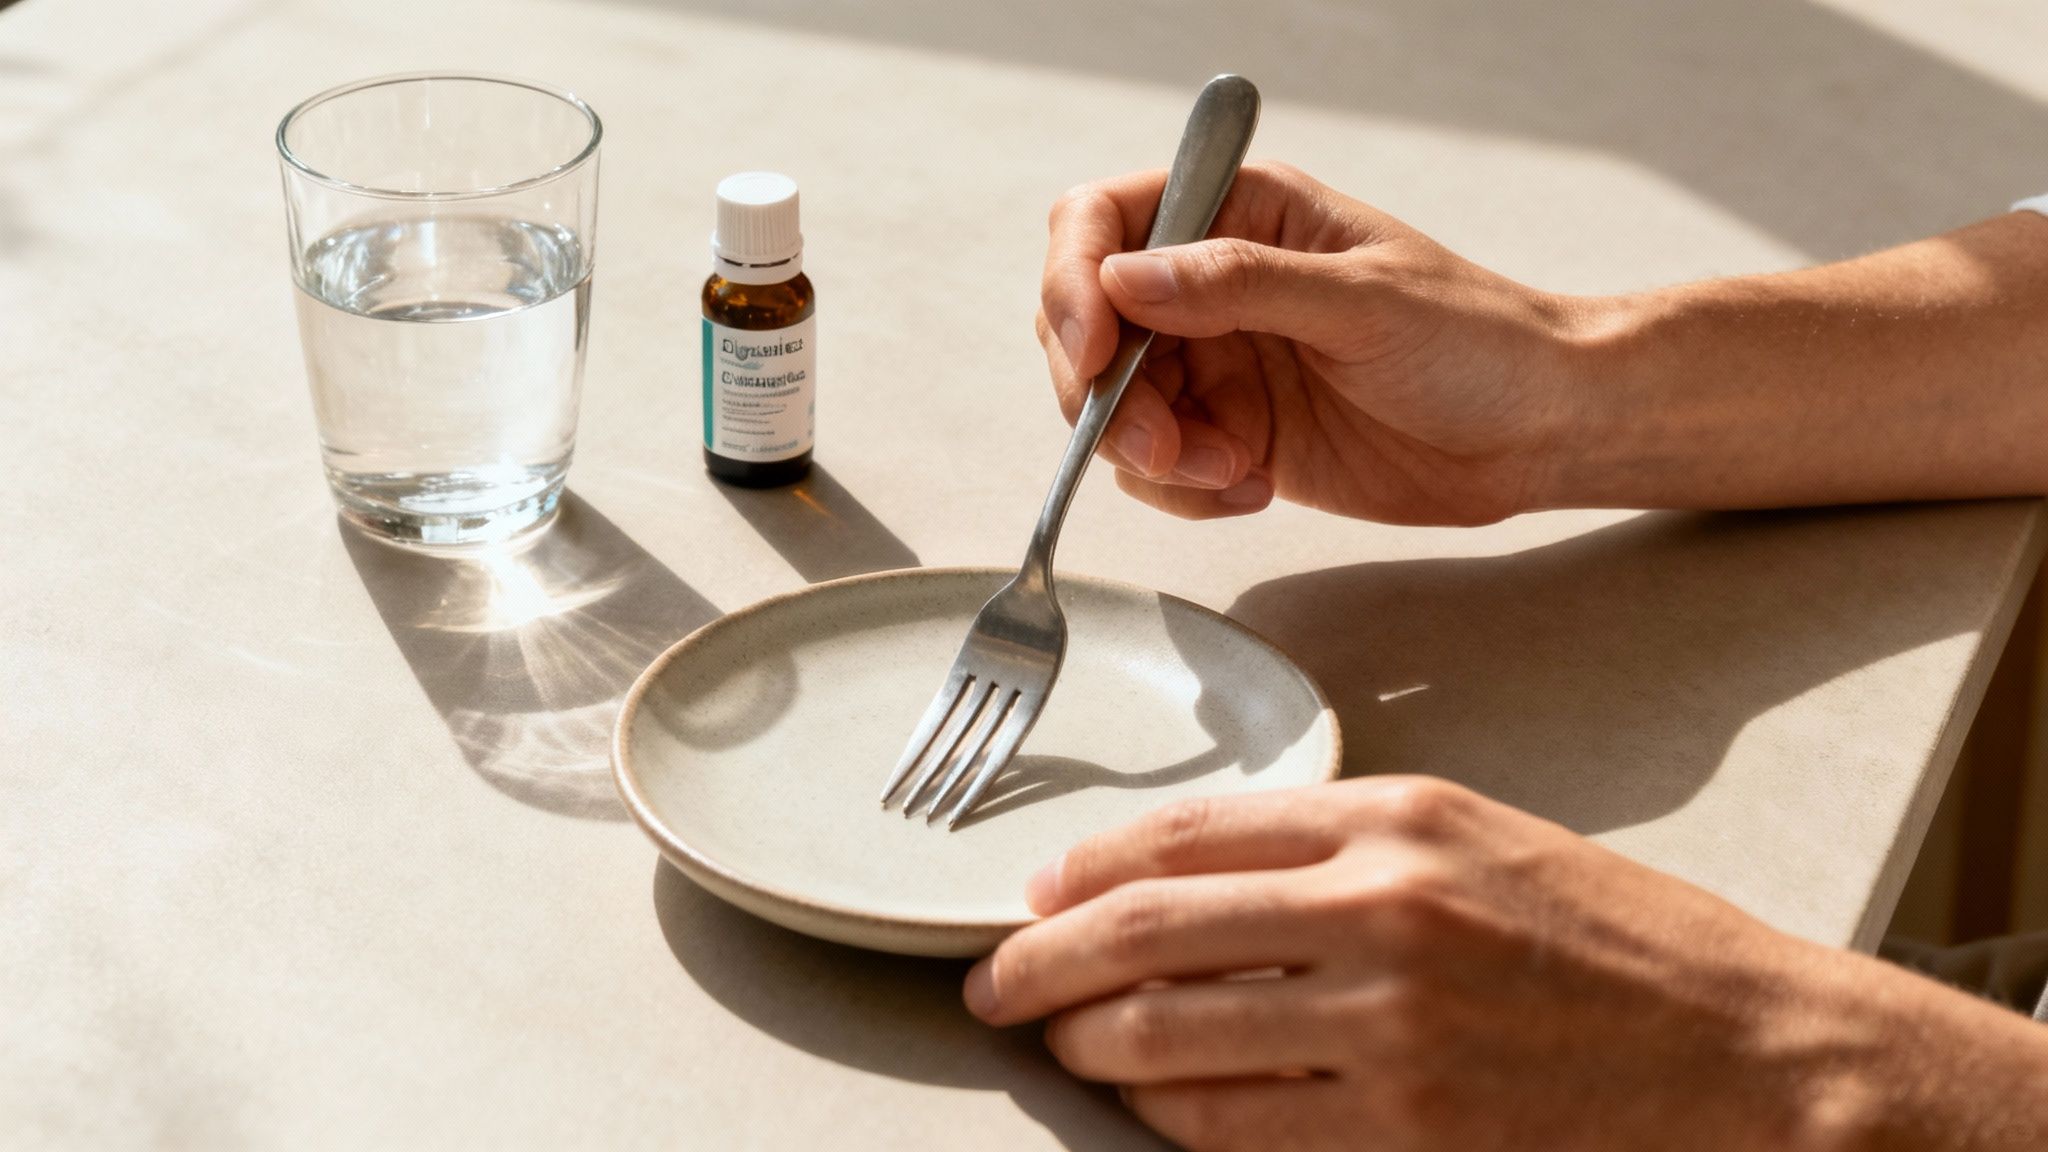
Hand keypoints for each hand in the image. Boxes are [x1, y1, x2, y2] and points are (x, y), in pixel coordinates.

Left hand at [964, 777, 2047, 1150]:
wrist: (1752, 1055)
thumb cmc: (1618, 943)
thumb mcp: (1481, 839)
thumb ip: (1339, 845)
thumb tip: (1187, 877)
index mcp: (1397, 817)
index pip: (1187, 831)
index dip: (1084, 867)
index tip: (1034, 896)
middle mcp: (1383, 908)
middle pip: (1148, 930)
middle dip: (1042, 963)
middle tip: (996, 985)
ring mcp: (1392, 1026)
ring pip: (1170, 1036)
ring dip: (1088, 1046)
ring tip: (1059, 1047)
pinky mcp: (1409, 1129)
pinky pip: (1233, 1126)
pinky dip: (1165, 1115)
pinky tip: (1145, 1104)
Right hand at [1037, 163, 1581, 524]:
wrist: (1538, 433)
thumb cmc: (1480, 342)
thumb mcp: (1363, 301)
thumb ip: (1239, 285)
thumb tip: (1125, 279)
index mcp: (1242, 215)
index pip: (1103, 224)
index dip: (1075, 284)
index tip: (1093, 353)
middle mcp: (1214, 285)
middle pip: (1088, 324)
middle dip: (1106, 393)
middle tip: (1160, 444)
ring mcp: (1219, 364)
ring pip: (1114, 408)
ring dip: (1148, 454)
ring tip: (1230, 470)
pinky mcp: (1232, 436)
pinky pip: (1159, 470)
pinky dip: (1185, 492)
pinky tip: (1254, 488)